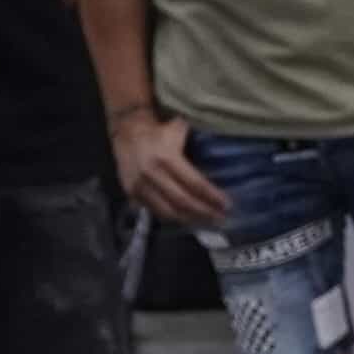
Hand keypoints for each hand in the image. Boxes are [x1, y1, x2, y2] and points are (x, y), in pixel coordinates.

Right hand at [110, 109, 230, 227]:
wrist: (126, 130)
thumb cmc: (160, 130)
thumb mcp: (181, 130)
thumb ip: (199, 143)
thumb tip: (223, 158)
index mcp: (166, 158)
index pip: (194, 183)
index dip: (212, 196)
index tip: (227, 205)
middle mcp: (152, 175)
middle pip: (183, 201)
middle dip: (204, 212)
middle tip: (222, 219)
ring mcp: (140, 186)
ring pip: (168, 211)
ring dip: (190, 220)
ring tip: (208, 223)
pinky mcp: (131, 193)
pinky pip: (155, 211)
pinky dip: (173, 218)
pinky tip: (188, 220)